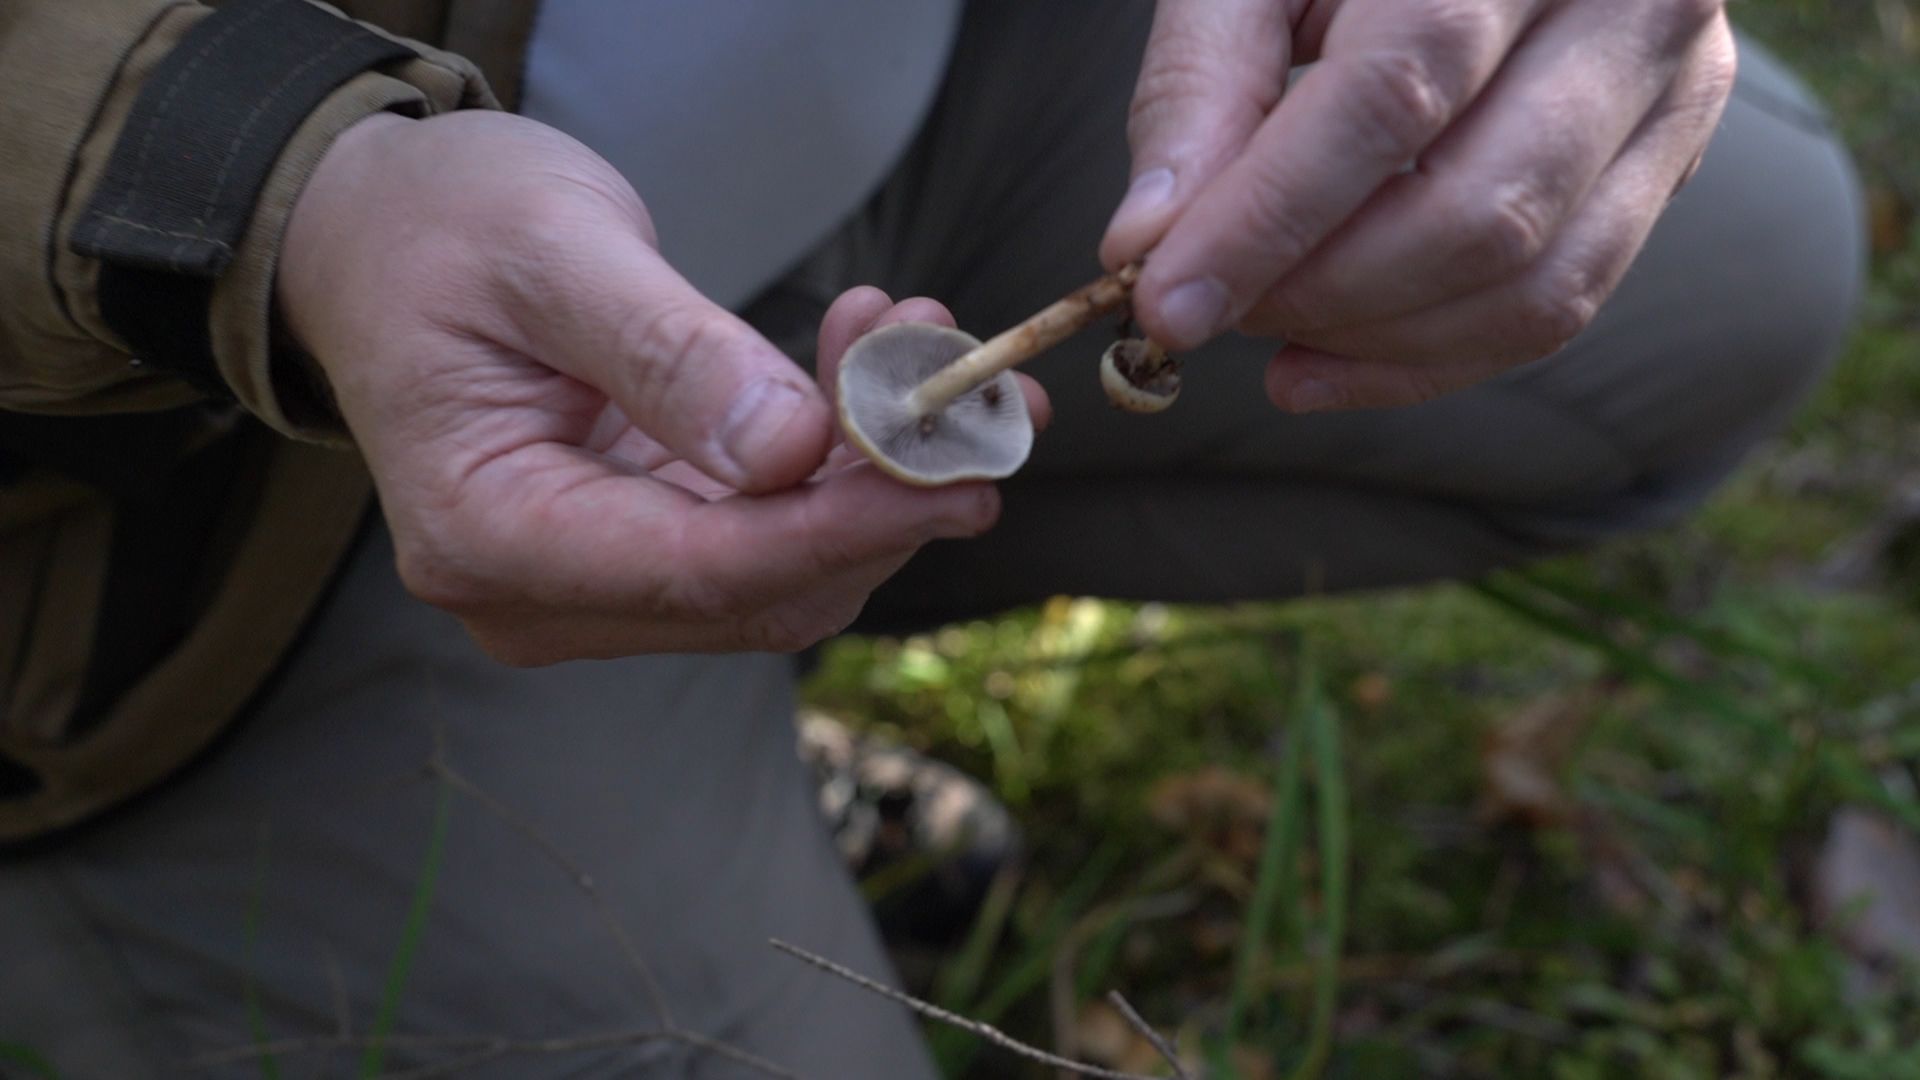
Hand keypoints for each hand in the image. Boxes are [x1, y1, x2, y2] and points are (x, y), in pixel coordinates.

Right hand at [279, 111, 1043, 663]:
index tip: (958, 476)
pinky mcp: (632, 547)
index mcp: (487, 532)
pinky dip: (833, 468)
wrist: (380, 236)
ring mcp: (584, 581)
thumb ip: (670, 356)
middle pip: (755, 592)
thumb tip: (794, 452)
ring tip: (923, 346)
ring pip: (776, 573)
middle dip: (883, 506)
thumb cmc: (442, 229)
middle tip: (978, 394)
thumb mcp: (556, 254)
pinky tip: (868, 370)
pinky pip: (760, 533)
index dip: (842, 529)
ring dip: (872, 482)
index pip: (699, 571)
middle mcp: (533, 590)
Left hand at [1102, 0, 1735, 411]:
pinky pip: (1560, 303)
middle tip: (1204, 309)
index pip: (1393, 97)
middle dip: (1318, 294)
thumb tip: (1148, 241)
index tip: (1166, 302)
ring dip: (1373, 343)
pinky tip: (1322, 359)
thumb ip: (1202, 84)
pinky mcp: (1670, 159)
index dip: (1271, 218)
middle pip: (1477, 213)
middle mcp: (1630, 4)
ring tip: (1261, 330)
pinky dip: (1430, 358)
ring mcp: (1673, 89)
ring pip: (1534, 283)